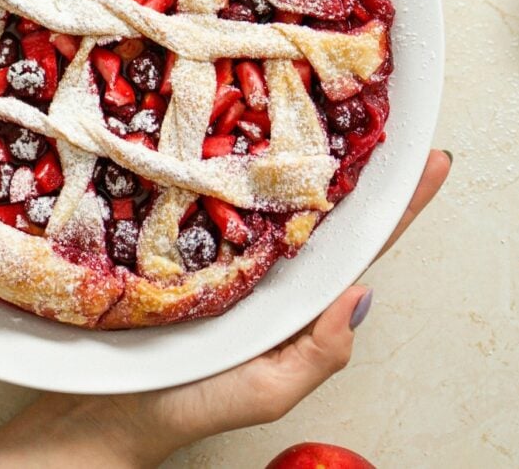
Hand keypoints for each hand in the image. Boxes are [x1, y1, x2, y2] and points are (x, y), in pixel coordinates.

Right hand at [0, 149, 451, 467]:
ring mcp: (219, 253)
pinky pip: (213, 200)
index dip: (398, 207)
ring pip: (267, 198)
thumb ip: (313, 357)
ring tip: (317, 106)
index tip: (432, 161)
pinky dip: (230, 169)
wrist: (87, 413)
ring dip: (295, 157)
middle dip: (351, 164)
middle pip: (319, 213)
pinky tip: (230, 136)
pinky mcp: (176, 241)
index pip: (358, 250)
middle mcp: (261, 272)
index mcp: (291, 305)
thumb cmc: (169, 408)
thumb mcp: (257, 394)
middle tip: (374, 106)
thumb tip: (362, 296)